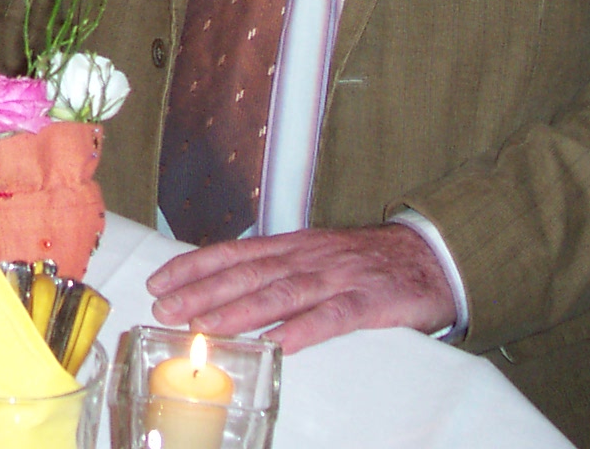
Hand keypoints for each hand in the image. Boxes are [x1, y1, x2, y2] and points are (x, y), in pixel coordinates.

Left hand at [145, 223, 454, 351]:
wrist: (430, 256)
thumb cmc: (365, 261)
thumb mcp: (313, 255)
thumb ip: (274, 269)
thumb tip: (223, 285)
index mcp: (291, 246)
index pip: (233, 254)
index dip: (194, 266)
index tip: (159, 281)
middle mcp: (307, 258)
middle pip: (248, 275)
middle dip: (203, 291)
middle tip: (166, 308)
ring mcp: (338, 278)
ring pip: (282, 294)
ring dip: (241, 310)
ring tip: (207, 326)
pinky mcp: (370, 302)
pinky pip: (334, 317)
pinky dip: (306, 328)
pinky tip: (280, 342)